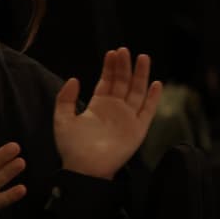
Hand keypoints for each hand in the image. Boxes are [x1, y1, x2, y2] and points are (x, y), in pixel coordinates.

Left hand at [54, 48, 161, 179]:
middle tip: (125, 50)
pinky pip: (148, 111)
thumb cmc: (72, 147)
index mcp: (98, 106)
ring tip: (143, 57)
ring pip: (137, 92)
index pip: (107, 81)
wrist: (85, 168)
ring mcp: (128, 118)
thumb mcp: (63, 119)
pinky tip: (156, 84)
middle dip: (124, 66)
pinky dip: (153, 98)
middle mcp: (115, 109)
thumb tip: (74, 79)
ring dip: (141, 75)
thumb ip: (66, 99)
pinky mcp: (138, 129)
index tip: (112, 52)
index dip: (110, 67)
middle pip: (123, 82)